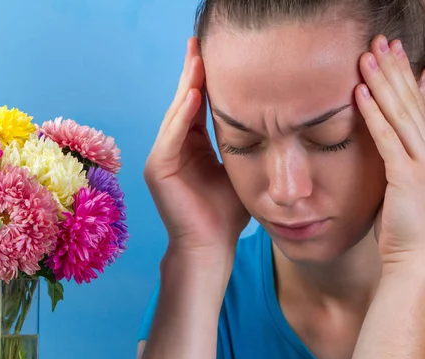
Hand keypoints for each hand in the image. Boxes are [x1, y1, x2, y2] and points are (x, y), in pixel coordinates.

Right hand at [144, 37, 249, 255]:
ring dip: (187, 86)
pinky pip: (171, 136)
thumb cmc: (227, 214)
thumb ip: (243, 145)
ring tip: (198, 59)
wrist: (211, 246)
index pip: (198, 106)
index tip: (215, 53)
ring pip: (176, 114)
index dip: (206, 80)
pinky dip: (182, 115)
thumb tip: (271, 123)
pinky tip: (194, 93)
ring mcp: (162, 158)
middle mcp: (174, 148)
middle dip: (192, 73)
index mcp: (192, 147)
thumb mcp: (238, 170)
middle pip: (184, 103)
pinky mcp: (158, 169)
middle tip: (198, 42)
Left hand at [355, 35, 424, 267]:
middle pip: (412, 101)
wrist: (417, 260)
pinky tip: (358, 95)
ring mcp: (424, 163)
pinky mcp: (407, 178)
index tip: (393, 53)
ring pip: (401, 114)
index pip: (419, 104)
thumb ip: (400, 154)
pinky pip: (388, 140)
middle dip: (395, 70)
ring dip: (383, 84)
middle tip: (380, 42)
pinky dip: (373, 116)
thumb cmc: (408, 224)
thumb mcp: (406, 182)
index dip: (406, 76)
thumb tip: (389, 133)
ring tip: (367, 57)